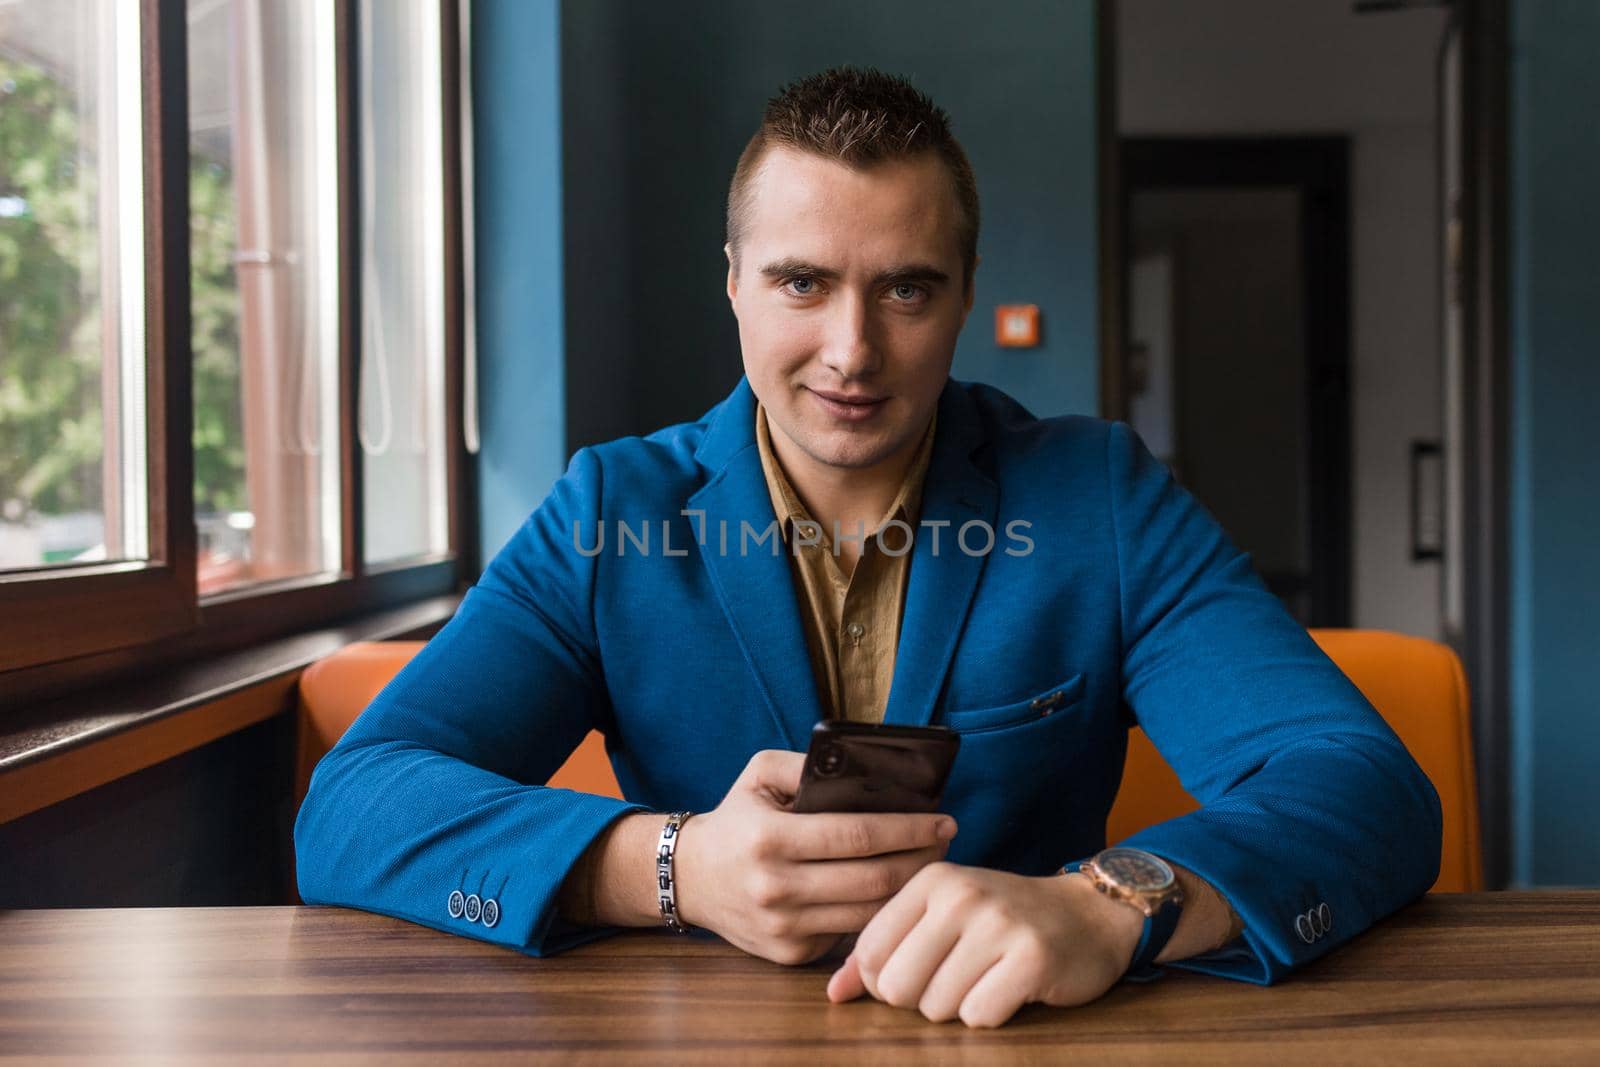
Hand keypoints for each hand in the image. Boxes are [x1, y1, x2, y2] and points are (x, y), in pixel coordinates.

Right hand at [672, 750, 956, 965]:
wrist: (690, 878)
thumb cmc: (736, 819)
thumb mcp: (759, 774)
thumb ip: (805, 764)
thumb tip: (863, 767)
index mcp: (770, 839)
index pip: (857, 836)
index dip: (908, 829)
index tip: (943, 818)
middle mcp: (776, 888)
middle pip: (874, 880)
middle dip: (921, 859)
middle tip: (947, 839)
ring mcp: (784, 928)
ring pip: (869, 914)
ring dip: (910, 890)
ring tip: (931, 863)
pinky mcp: (791, 955)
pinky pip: (850, 935)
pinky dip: (881, 915)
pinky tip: (898, 892)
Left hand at [825, 863, 1146, 1027]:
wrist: (1086, 915)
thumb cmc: (1000, 920)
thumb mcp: (939, 919)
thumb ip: (883, 951)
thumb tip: (834, 993)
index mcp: (930, 880)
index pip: (870, 953)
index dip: (884, 981)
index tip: (917, 971)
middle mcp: (961, 895)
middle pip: (898, 987)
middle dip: (920, 1000)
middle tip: (953, 980)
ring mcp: (999, 925)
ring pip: (937, 1007)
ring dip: (957, 1009)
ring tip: (983, 981)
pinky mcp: (1032, 959)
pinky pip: (980, 1017)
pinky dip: (990, 1015)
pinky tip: (1008, 990)